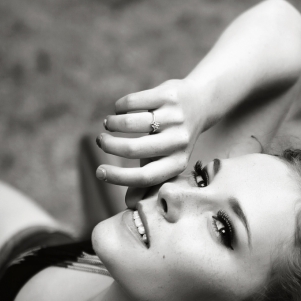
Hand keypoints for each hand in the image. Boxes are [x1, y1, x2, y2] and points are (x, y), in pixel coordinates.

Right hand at [95, 79, 205, 208]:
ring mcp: (174, 117)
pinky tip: (121, 109)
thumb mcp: (166, 160)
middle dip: (109, 145)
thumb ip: (149, 182)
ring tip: (108, 123)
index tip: (99, 171)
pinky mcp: (168, 95)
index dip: (119, 177)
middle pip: (133, 149)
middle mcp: (178, 141)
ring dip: (112, 123)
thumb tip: (129, 205)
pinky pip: (133, 102)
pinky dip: (120, 106)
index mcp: (177, 162)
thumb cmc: (174, 139)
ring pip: (130, 122)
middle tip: (101, 141)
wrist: (201, 102)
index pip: (145, 177)